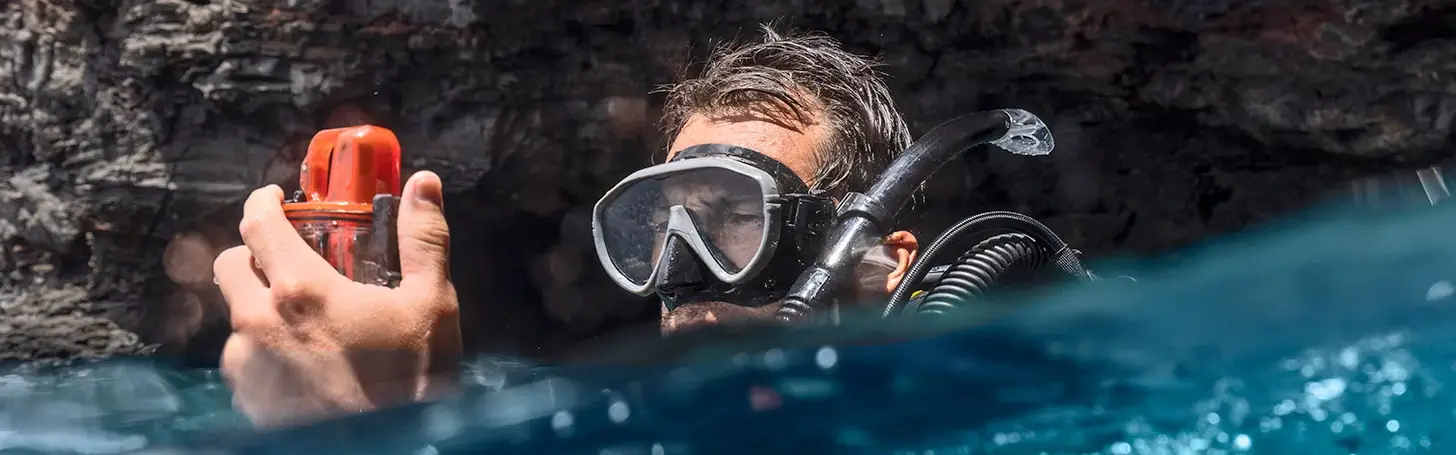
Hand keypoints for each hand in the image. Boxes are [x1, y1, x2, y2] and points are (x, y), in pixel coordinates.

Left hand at [214, 171, 462, 427]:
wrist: (394, 449)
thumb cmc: (413, 382)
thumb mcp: (433, 304)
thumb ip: (423, 238)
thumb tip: (424, 183)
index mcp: (301, 290)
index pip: (257, 224)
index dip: (265, 203)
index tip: (278, 199)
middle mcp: (259, 324)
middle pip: (230, 266)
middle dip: (255, 255)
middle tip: (291, 261)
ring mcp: (247, 367)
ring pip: (236, 319)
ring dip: (261, 310)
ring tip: (307, 325)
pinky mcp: (248, 403)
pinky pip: (244, 363)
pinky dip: (265, 354)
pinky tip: (304, 365)